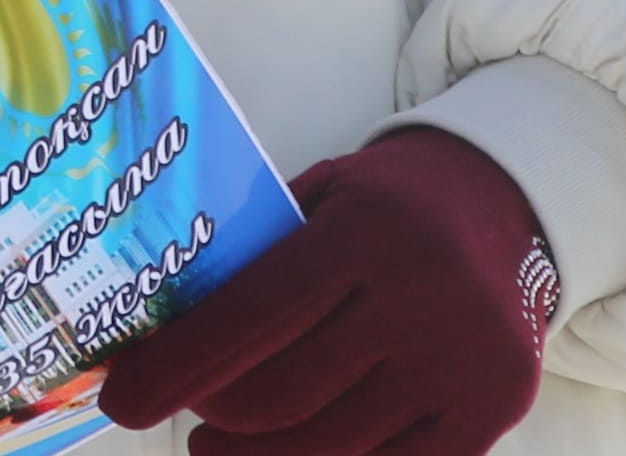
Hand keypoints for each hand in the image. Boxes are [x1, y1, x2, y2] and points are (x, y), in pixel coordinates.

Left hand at [96, 126, 561, 455]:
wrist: (505, 210)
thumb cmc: (384, 204)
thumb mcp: (320, 196)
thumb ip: (255, 255)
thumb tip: (157, 325)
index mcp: (368, 231)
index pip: (254, 313)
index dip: (178, 364)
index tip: (120, 398)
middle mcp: (423, 299)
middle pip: (284, 396)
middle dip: (211, 413)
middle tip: (180, 410)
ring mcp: (465, 364)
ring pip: (332, 447)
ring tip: (215, 444)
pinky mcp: (494, 412)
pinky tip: (289, 455)